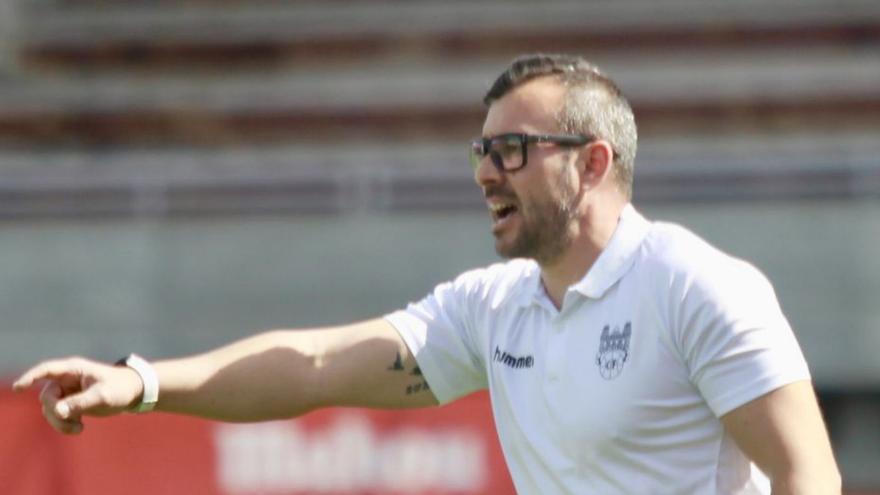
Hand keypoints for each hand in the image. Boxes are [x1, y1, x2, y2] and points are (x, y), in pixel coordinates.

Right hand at [12, 357, 144, 434]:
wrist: (133, 392)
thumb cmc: (121, 388)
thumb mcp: (103, 395)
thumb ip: (80, 402)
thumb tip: (57, 411)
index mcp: (74, 369)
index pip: (47, 370)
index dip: (30, 377)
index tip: (18, 388)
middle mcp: (67, 379)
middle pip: (47, 397)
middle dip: (56, 413)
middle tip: (74, 423)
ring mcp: (68, 391)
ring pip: (50, 409)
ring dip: (59, 422)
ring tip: (79, 429)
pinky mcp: (71, 403)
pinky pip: (57, 415)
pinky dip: (64, 425)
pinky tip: (79, 429)